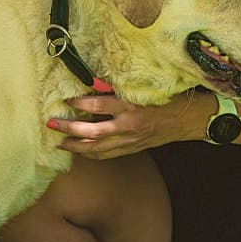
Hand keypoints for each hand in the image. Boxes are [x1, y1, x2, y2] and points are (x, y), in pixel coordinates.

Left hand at [46, 92, 198, 157]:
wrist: (188, 119)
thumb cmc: (166, 99)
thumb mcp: (143, 88)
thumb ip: (118, 89)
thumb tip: (93, 86)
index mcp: (131, 106)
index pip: (99, 104)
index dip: (80, 102)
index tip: (65, 99)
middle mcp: (128, 126)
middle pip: (92, 131)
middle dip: (69, 128)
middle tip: (52, 123)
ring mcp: (130, 140)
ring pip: (97, 148)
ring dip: (76, 146)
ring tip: (59, 142)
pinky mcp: (133, 149)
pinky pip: (108, 155)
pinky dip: (91, 154)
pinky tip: (80, 151)